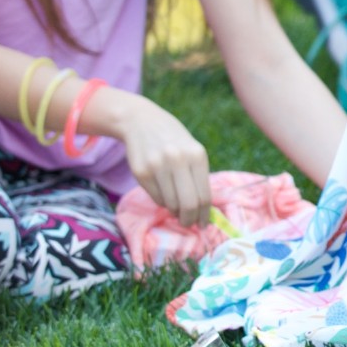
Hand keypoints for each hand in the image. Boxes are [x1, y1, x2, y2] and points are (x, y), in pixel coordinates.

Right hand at [103, 92, 213, 227]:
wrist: (142, 122)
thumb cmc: (174, 140)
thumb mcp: (192, 151)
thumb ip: (198, 177)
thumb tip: (203, 210)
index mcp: (197, 155)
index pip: (204, 195)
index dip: (204, 214)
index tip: (204, 224)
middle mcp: (178, 160)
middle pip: (188, 204)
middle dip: (190, 219)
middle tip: (189, 224)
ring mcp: (157, 166)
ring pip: (170, 203)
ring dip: (174, 210)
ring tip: (175, 204)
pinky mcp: (141, 173)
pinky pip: (156, 198)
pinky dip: (162, 201)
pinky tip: (163, 190)